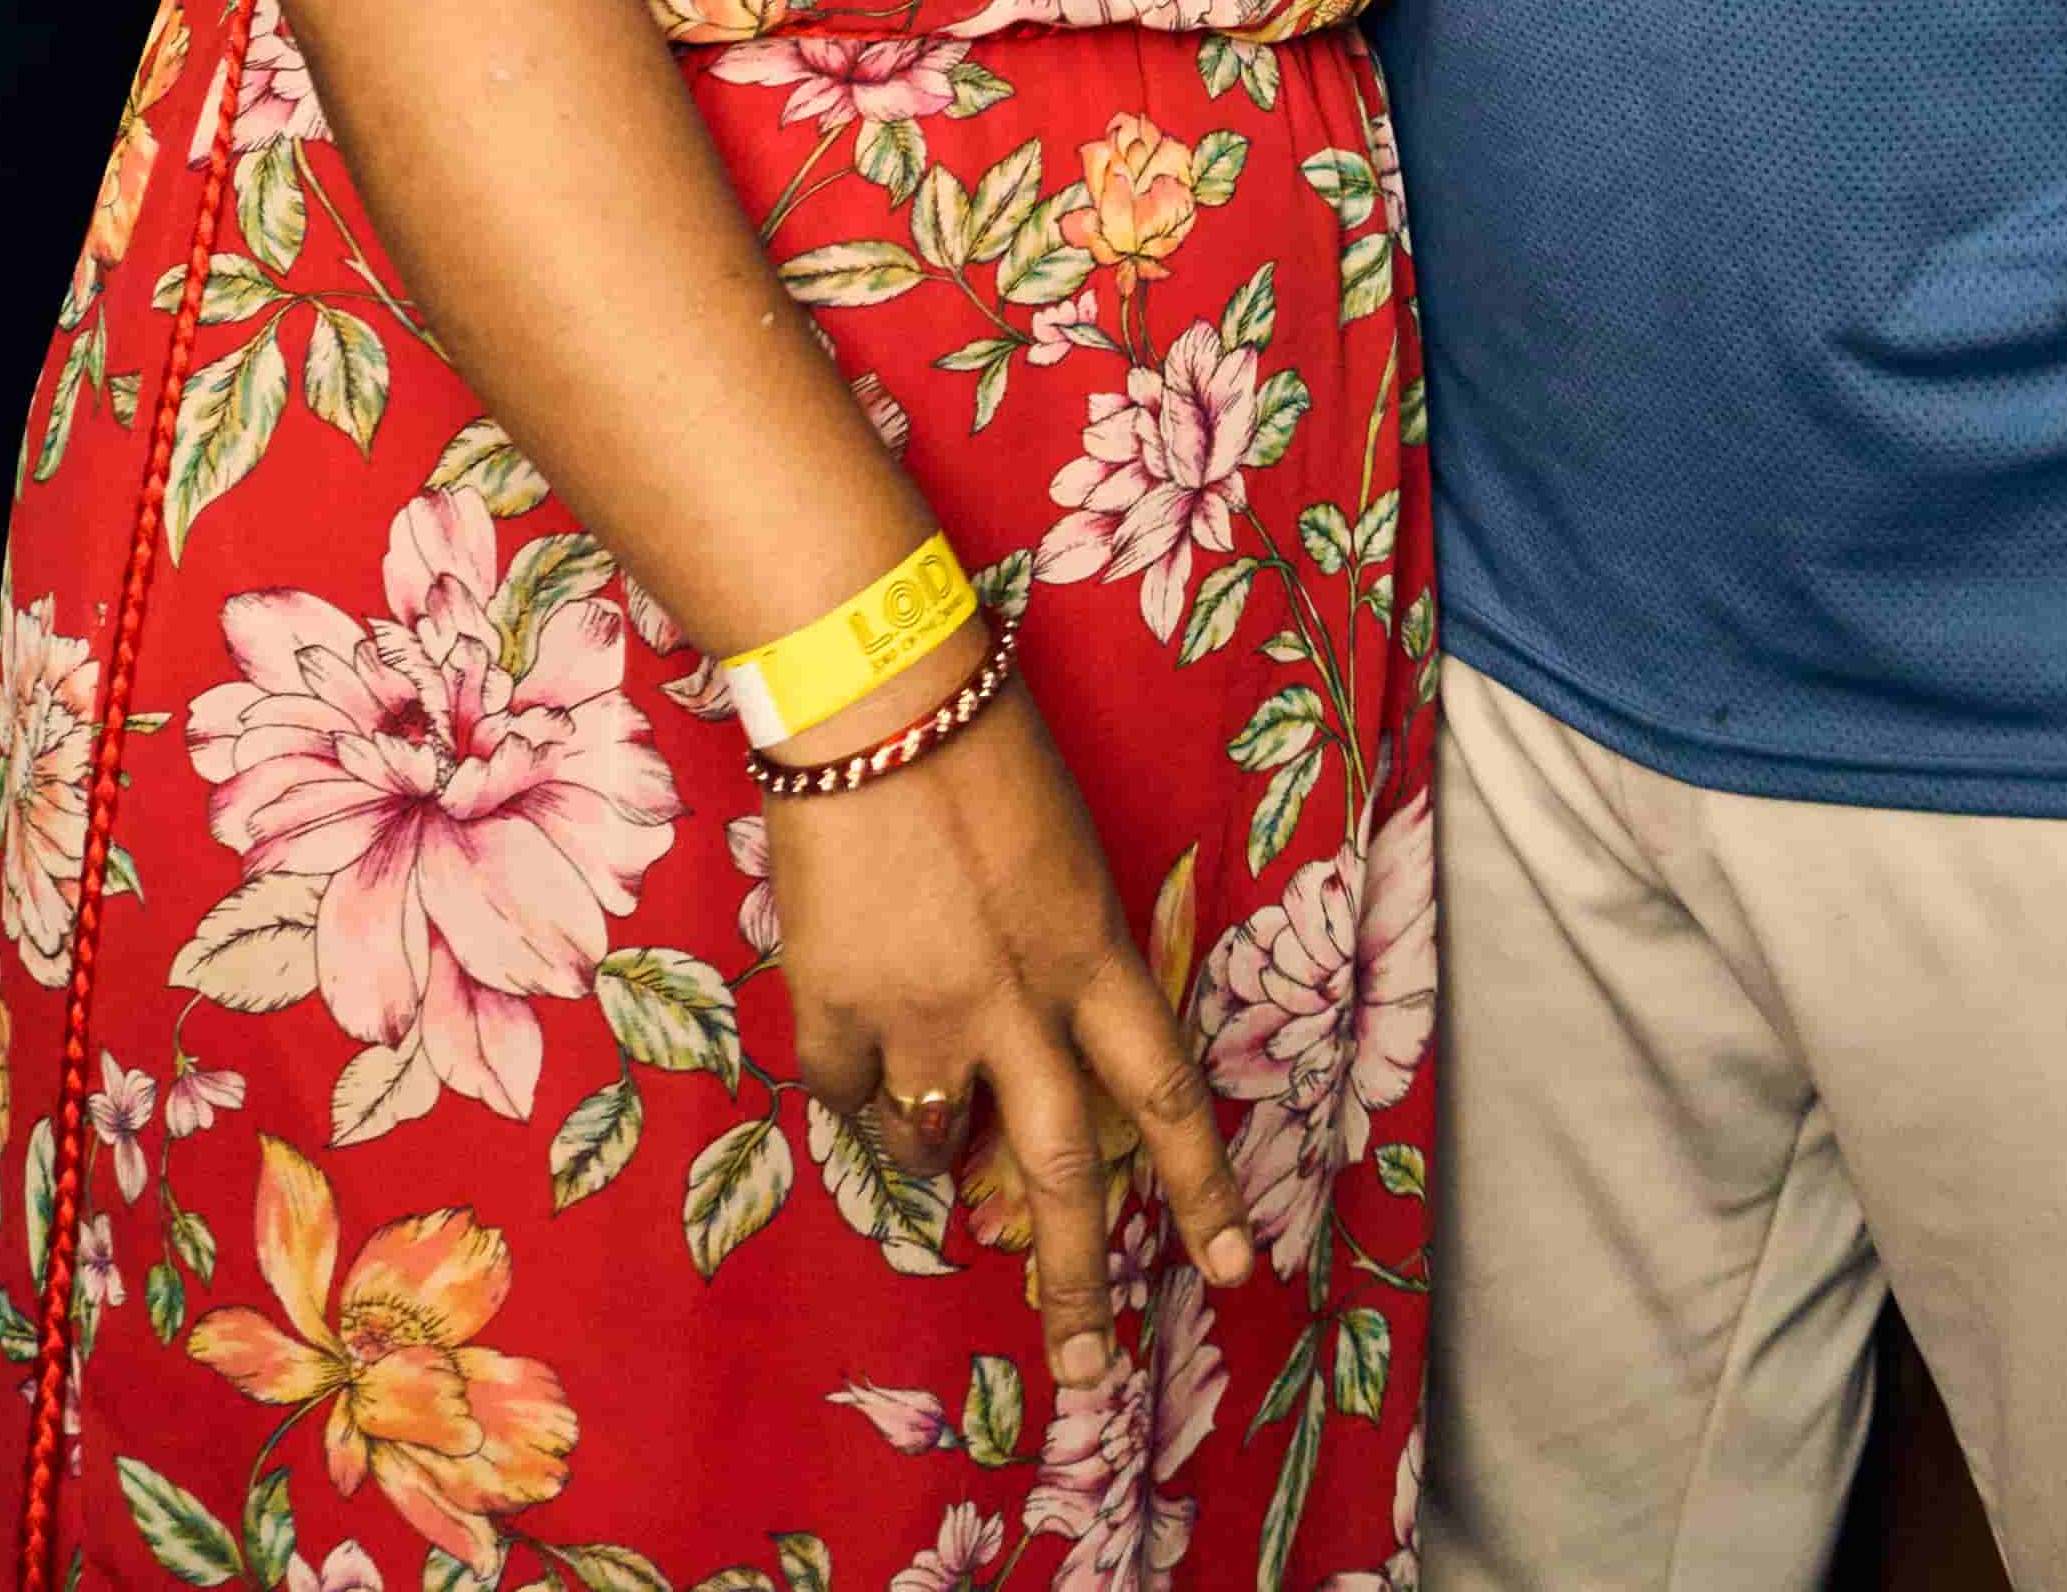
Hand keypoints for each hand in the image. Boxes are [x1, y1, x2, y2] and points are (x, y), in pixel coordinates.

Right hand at [772, 674, 1252, 1387]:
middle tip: (1087, 1372)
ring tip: (922, 1110)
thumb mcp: (1059, 850)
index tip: (1234, 1267)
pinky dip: (851, 1084)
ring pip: (934, 1145)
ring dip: (933, 1145)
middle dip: (1078, 1286)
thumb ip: (1061, 955)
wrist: (870, 693)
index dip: (1205, 1189)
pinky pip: (843, 1095)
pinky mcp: (833, 1010)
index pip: (1168, 1094)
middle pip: (1065, 1175)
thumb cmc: (978, 742)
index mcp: (1091, 951)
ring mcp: (921, 1016)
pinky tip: (849, 1032)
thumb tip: (1037, 1037)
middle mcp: (1017, 1003)